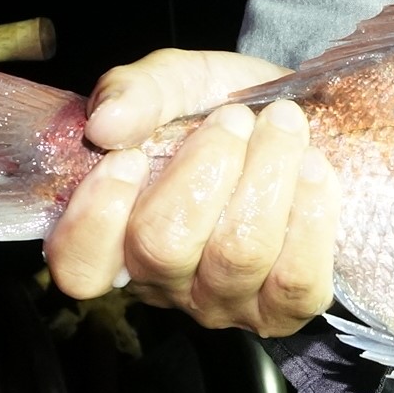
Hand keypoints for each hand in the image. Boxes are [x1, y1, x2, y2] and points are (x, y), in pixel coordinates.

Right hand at [43, 49, 339, 335]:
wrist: (306, 124)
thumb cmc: (230, 111)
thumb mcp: (177, 82)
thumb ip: (135, 92)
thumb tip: (105, 125)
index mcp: (119, 235)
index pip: (80, 267)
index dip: (96, 218)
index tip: (130, 157)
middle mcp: (165, 282)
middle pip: (163, 249)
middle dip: (205, 168)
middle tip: (234, 118)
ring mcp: (224, 303)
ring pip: (236, 255)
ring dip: (266, 174)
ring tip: (283, 124)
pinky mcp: (284, 310)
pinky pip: (295, 279)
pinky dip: (310, 213)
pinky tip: (313, 168)